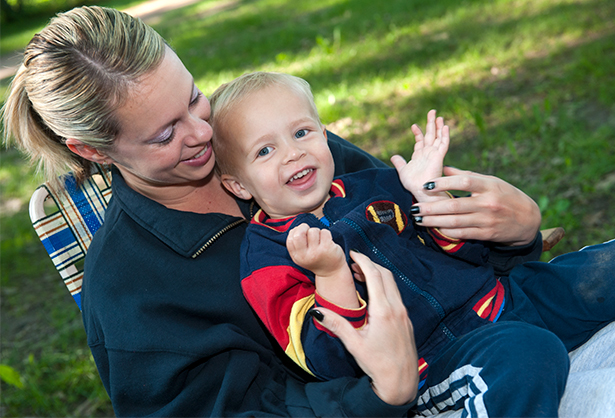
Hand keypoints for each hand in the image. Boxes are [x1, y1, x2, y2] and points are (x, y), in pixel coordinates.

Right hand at [287, 223, 346, 276]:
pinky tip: (327, 241)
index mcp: (297, 257)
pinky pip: (324, 232)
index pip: (290, 239)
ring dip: (317, 231)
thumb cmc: (316, 259)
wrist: (331, 272)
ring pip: (313, 231)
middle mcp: (305, 256)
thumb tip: (296, 229)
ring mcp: (316, 252)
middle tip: (308, 230)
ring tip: (319, 239)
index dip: (295, 231)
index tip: (301, 233)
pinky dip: (326, 233)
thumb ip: (296, 245)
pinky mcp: (327, 248)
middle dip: (303, 227)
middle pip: (299, 234)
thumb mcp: (302, 256)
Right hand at [312, 251, 418, 405]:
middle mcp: (397, 308)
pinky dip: (384, 286)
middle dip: (370, 264)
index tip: (352, 254)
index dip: (363, 261)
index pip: (374, 275)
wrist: (402, 382)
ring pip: (392, 284)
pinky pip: (396, 295)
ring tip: (360, 276)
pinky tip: (373, 295)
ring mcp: (404, 314)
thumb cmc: (377, 364)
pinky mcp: (406, 320)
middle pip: (385, 275)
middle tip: (353, 263)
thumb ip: (336, 324)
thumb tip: (317, 311)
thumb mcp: (354, 344)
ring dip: (378, 275)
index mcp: (383, 310)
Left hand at [391, 109, 449, 202]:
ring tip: (439, 116)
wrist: (420, 191)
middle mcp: (428, 154)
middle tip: (432, 112)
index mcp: (420, 156)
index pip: (420, 141)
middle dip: (431, 124)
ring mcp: (434, 155)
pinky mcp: (439, 157)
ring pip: (438, 137)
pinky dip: (444, 135)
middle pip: (430, 135)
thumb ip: (399, 162)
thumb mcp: (402, 170)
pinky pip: (443, 144)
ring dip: (439, 127)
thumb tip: (393, 156)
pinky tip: (444, 127)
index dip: (418, 132)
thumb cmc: (412, 184)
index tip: (414, 125)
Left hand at [411, 166, 540, 245]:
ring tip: (419, 218)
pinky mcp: (487, 234)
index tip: (426, 184)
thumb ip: (467, 176)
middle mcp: (488, 203)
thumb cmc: (505, 195)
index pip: (464, 182)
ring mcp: (487, 220)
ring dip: (433, 221)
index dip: (443, 183)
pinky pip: (462, 234)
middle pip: (454, 205)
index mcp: (489, 186)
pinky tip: (435, 228)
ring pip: (455, 221)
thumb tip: (444, 168)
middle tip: (414, 207)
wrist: (528, 219)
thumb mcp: (491, 181)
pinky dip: (446, 231)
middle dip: (431, 207)